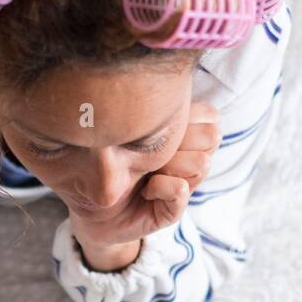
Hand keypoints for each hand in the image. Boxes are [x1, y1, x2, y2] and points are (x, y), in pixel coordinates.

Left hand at [69, 101, 220, 270]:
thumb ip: (148, 112)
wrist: (89, 207)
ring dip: (170, 164)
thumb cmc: (104, 163)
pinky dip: (160, 187)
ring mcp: (184, 185)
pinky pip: (180, 189)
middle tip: (153, 151)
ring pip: (201, 163)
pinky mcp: (173, 211)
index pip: (210, 116)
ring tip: (147, 171)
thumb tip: (165, 89)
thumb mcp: (124, 128)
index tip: (158, 127)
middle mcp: (188, 159)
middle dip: (183, 140)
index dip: (190, 118)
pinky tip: (145, 191)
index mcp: (183, 136)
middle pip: (212, 136)